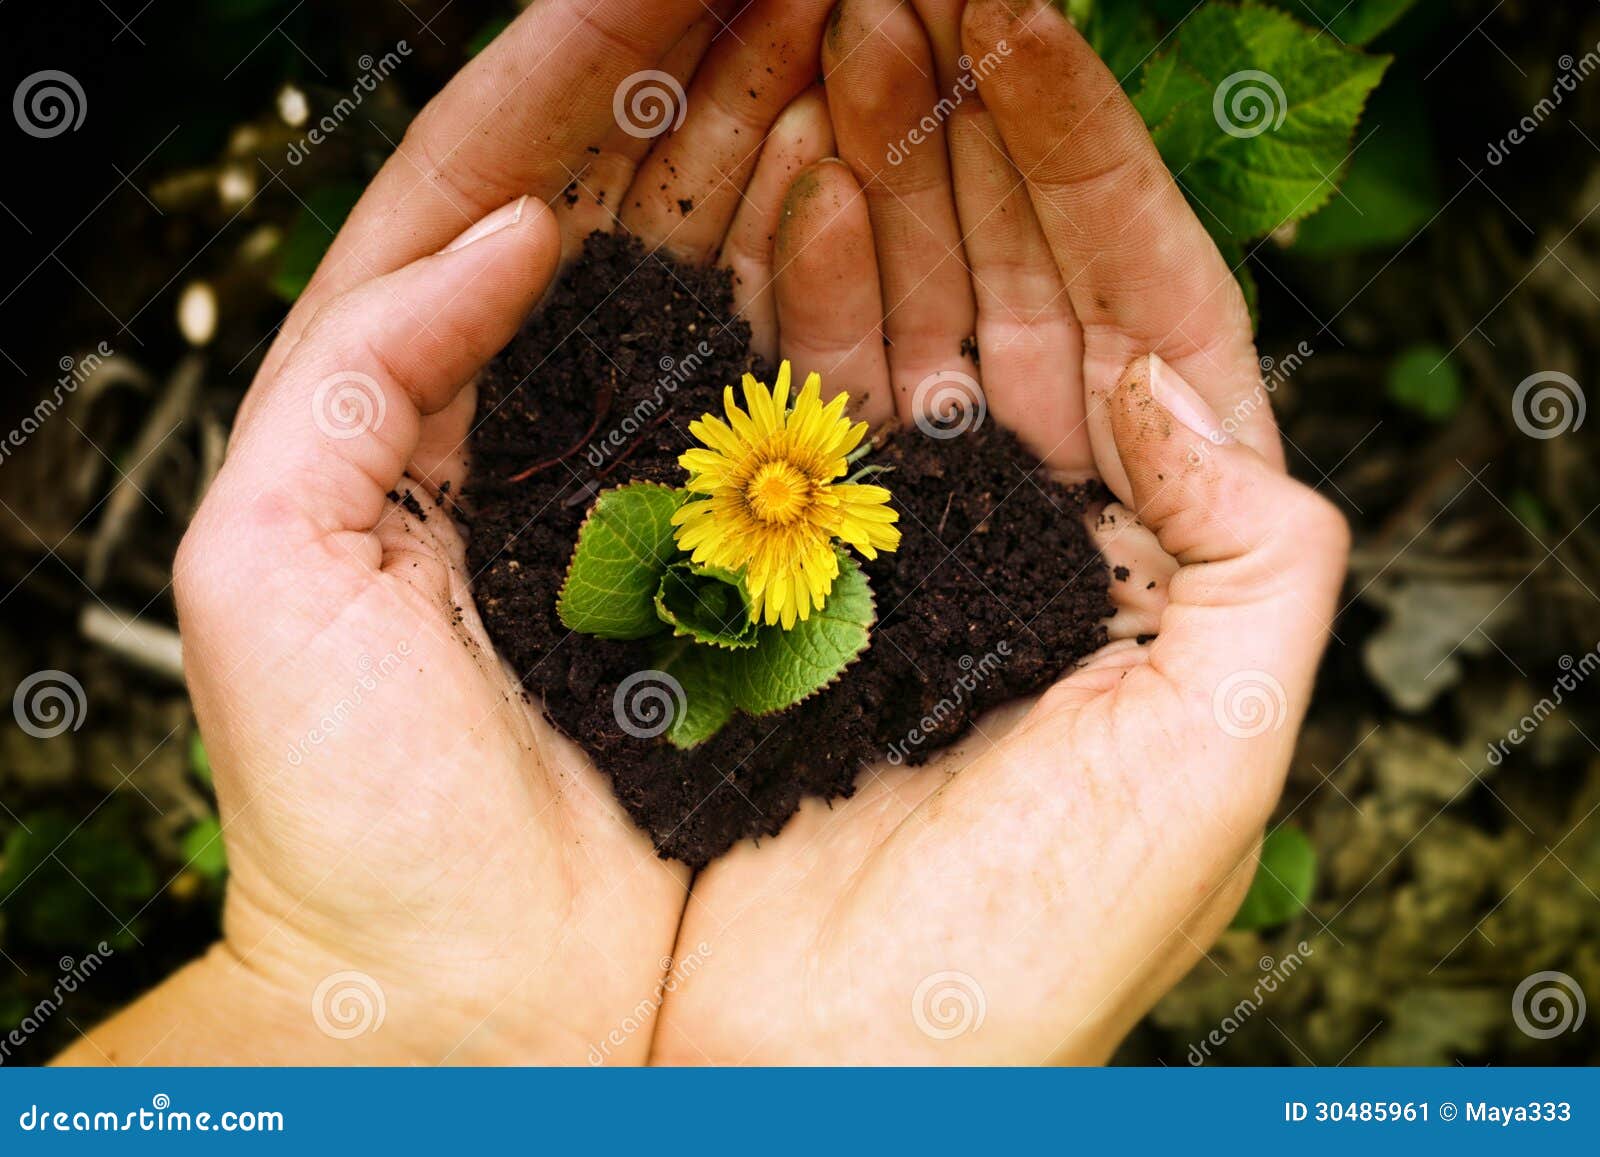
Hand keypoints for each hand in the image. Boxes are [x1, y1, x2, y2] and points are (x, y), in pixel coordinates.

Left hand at [58, 0, 849, 1065]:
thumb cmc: (349, 815)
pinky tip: (877, 212)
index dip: (569, 60)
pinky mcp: (731, 556)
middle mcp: (531, 422)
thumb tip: (507, 233)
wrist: (461, 991)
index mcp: (404, 404)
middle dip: (695, 71)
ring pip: (710, 275)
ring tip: (848, 43)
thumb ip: (356, 374)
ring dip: (770, 151)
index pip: (481, 180)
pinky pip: (782, 396)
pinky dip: (826, 297)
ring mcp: (643, 481)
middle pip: (613, 199)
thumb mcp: (272, 566)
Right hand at [651, 0, 1348, 1063]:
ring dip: (880, 178)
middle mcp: (1038, 523)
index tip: (1021, 26)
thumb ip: (1257, 557)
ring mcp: (911, 534)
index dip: (1087, 160)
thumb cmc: (1031, 952)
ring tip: (836, 46)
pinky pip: (805, 397)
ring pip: (905, 312)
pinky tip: (785, 190)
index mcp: (1158, 553)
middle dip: (970, 130)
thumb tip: (1185, 386)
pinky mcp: (800, 566)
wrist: (843, 1069)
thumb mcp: (1214, 760)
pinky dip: (797, 294)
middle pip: (1018, 279)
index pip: (1143, 304)